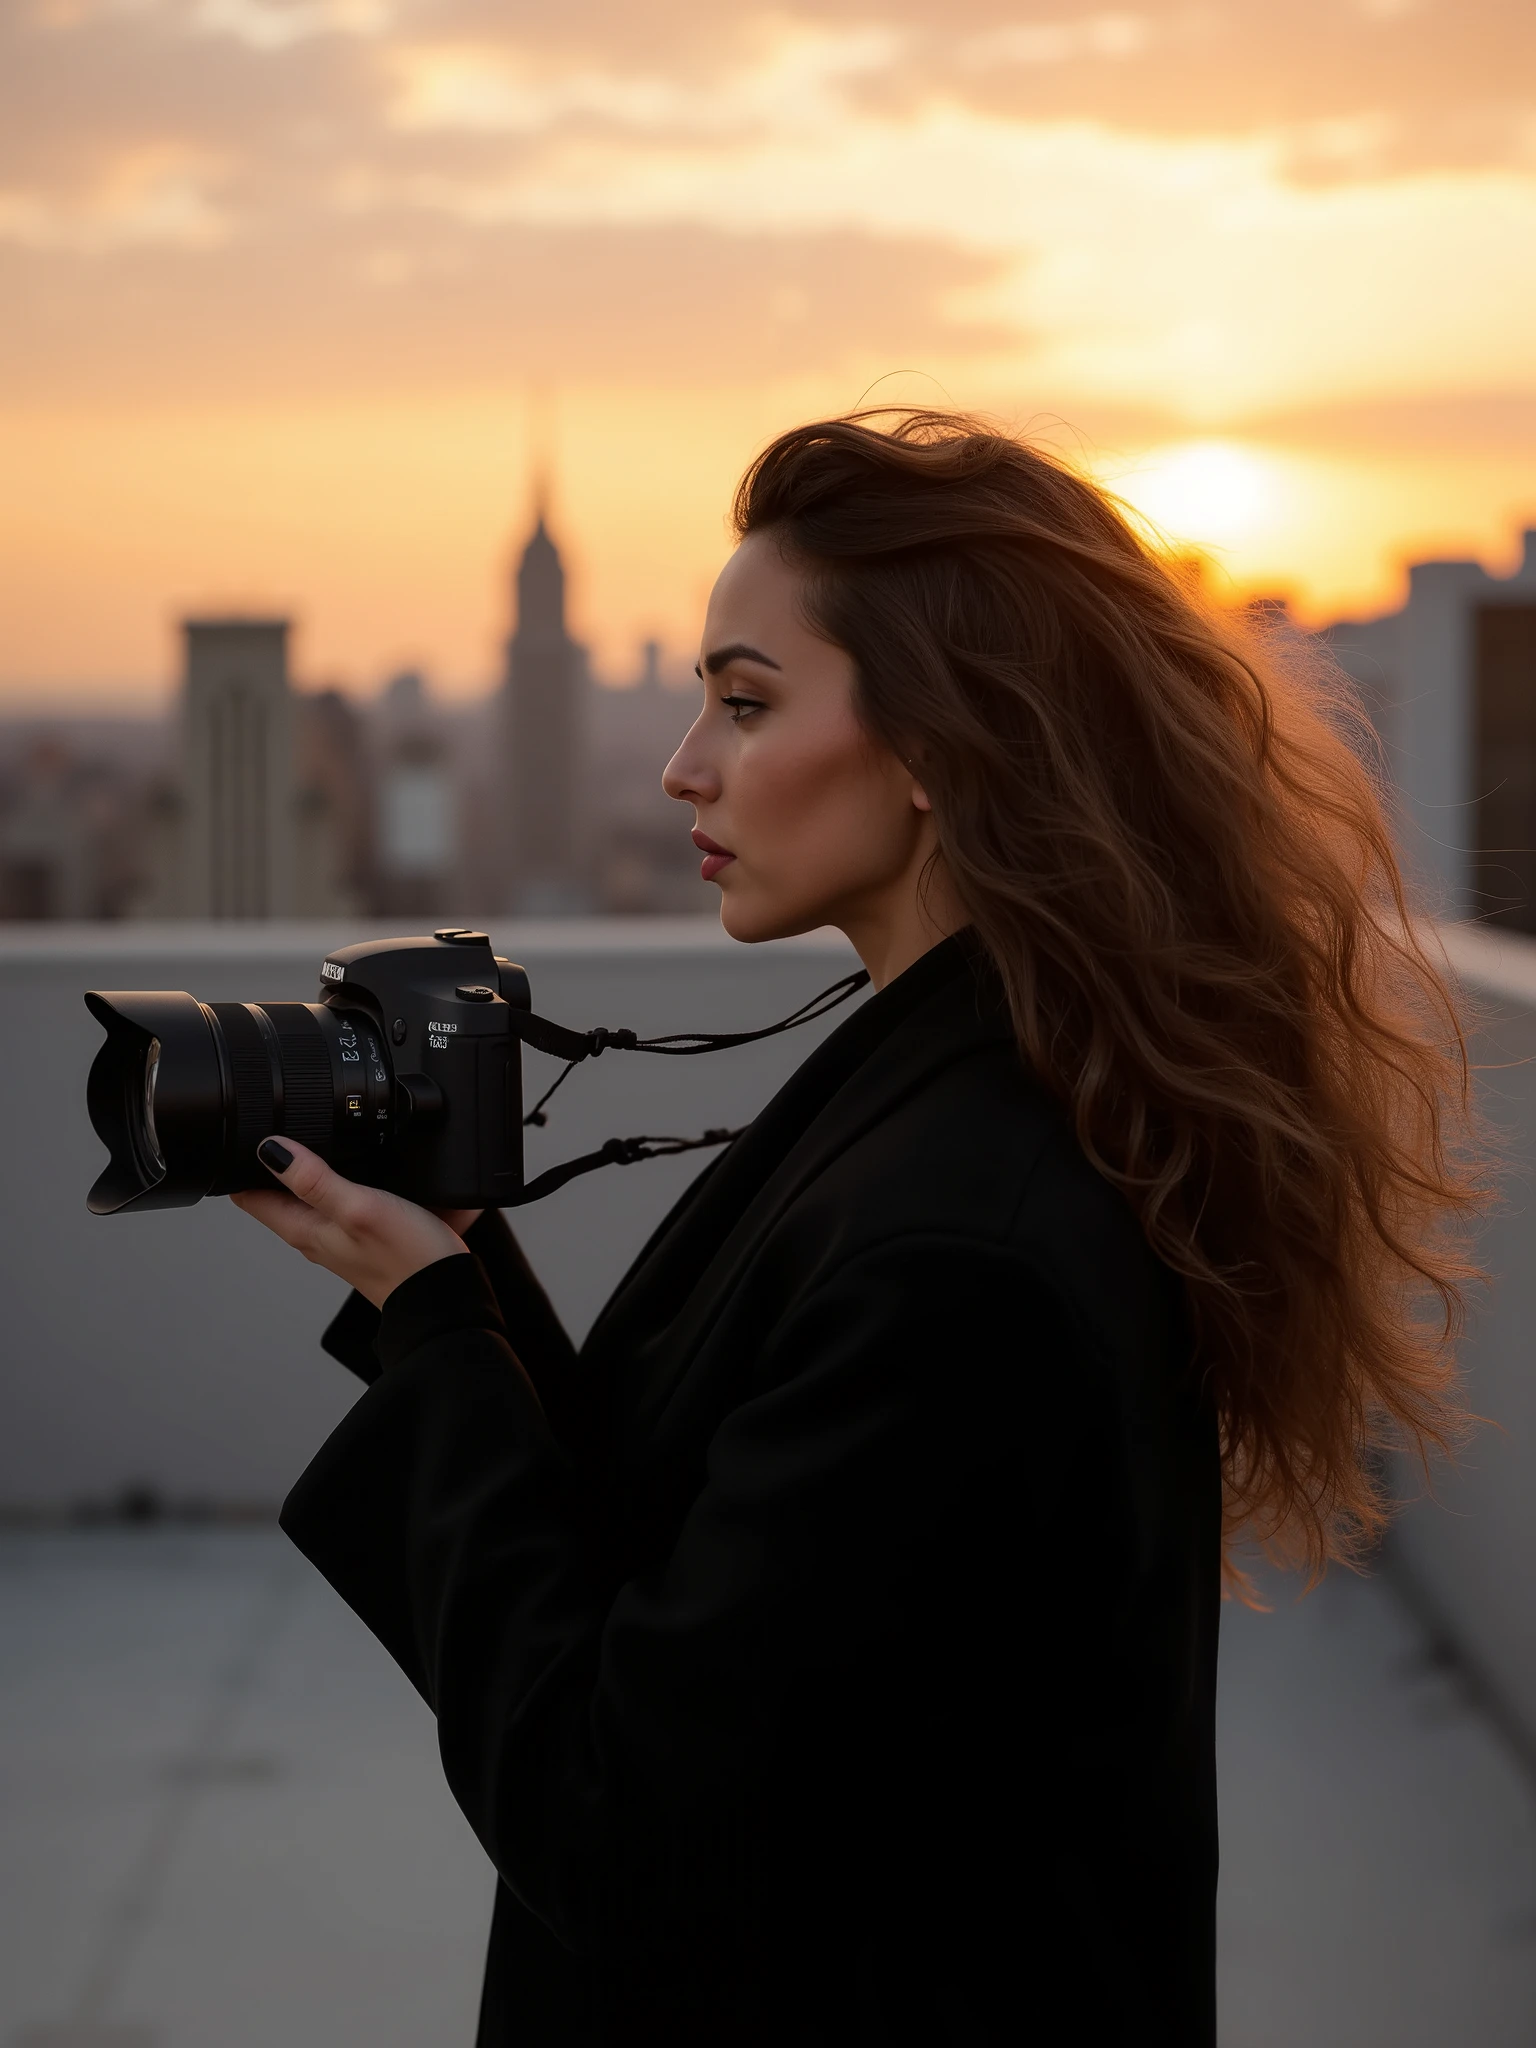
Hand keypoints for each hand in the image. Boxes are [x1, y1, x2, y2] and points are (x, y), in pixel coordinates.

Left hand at [230, 1138, 469, 1308]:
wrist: (445, 1294)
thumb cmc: (406, 1260)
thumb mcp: (358, 1208)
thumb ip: (314, 1180)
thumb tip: (271, 1148)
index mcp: (302, 1227)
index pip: (248, 1193)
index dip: (242, 1159)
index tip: (251, 1131)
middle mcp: (316, 1231)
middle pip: (279, 1189)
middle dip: (277, 1157)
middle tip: (287, 1122)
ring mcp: (342, 1232)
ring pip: (316, 1189)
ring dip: (316, 1164)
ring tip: (324, 1134)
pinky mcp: (369, 1230)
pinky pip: (352, 1195)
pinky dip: (353, 1175)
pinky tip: (369, 1160)